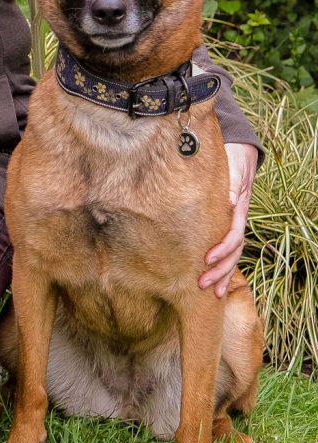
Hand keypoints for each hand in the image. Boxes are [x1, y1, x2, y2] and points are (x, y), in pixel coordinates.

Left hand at [199, 142, 257, 296]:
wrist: (239, 150)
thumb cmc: (232, 159)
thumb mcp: (232, 169)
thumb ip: (230, 185)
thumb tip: (228, 202)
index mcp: (238, 208)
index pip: (233, 235)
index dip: (222, 249)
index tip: (207, 259)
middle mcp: (238, 218)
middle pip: (234, 251)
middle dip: (220, 270)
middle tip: (202, 284)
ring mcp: (234, 220)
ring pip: (234, 253)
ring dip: (224, 273)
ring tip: (213, 292)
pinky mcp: (227, 220)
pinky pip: (228, 246)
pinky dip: (224, 263)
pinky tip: (218, 278)